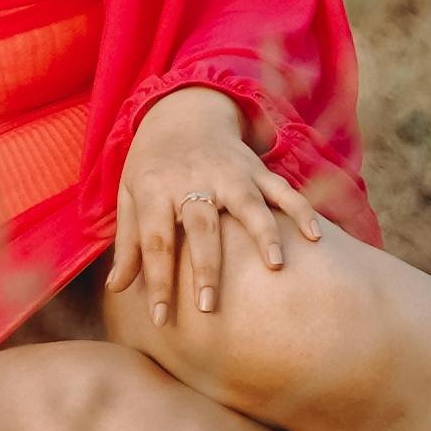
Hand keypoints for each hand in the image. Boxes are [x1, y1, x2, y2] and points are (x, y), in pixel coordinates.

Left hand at [108, 86, 326, 319]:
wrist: (181, 111)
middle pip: (201, 225)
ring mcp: (228, 173)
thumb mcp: (129, 196)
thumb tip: (115, 289)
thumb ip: (128, 243)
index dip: (156, 281)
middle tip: (208, 306)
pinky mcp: (255, 169)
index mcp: (155, 188)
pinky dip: (301, 211)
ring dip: (263, 233)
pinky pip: (282, 190)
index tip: (159, 319)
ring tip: (276, 266)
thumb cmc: (152, 166)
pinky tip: (315, 237)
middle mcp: (193, 180)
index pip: (154, 240)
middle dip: (206, 266)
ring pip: (248, 204)